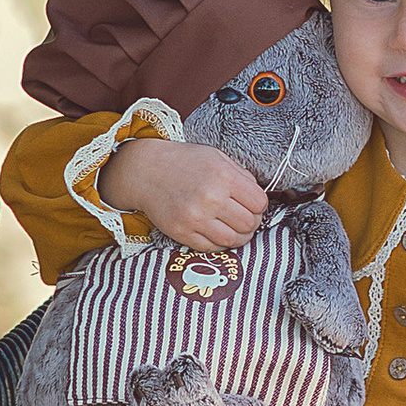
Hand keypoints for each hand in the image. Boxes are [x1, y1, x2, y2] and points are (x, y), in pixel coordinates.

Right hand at [101, 137, 269, 252]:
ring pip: (234, 240)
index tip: (252, 204)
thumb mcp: (217, 157)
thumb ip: (241, 176)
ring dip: (239, 237)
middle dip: (251, 223)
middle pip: (249, 224)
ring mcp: (195, 218)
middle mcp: (210, 198)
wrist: (145, 171)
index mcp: (223, 176)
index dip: (260, 206)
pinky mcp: (181, 233)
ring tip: (233, 227)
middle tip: (244, 218)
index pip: (259, 203)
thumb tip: (259, 199)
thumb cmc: (184, 162)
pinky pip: (212, 248)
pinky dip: (219, 243)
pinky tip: (216, 232)